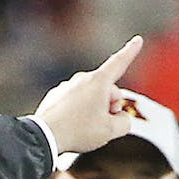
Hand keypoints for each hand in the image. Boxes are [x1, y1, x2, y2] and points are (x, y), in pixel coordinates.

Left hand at [33, 35, 143, 154]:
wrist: (42, 137)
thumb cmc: (77, 131)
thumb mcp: (111, 130)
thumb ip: (125, 121)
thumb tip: (119, 118)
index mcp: (98, 81)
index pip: (119, 63)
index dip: (131, 52)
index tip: (136, 40)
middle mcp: (81, 80)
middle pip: (105, 89)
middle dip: (110, 104)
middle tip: (103, 122)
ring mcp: (65, 88)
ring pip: (89, 97)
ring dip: (92, 109)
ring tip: (83, 127)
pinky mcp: (53, 97)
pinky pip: (73, 103)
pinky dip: (76, 113)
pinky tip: (70, 126)